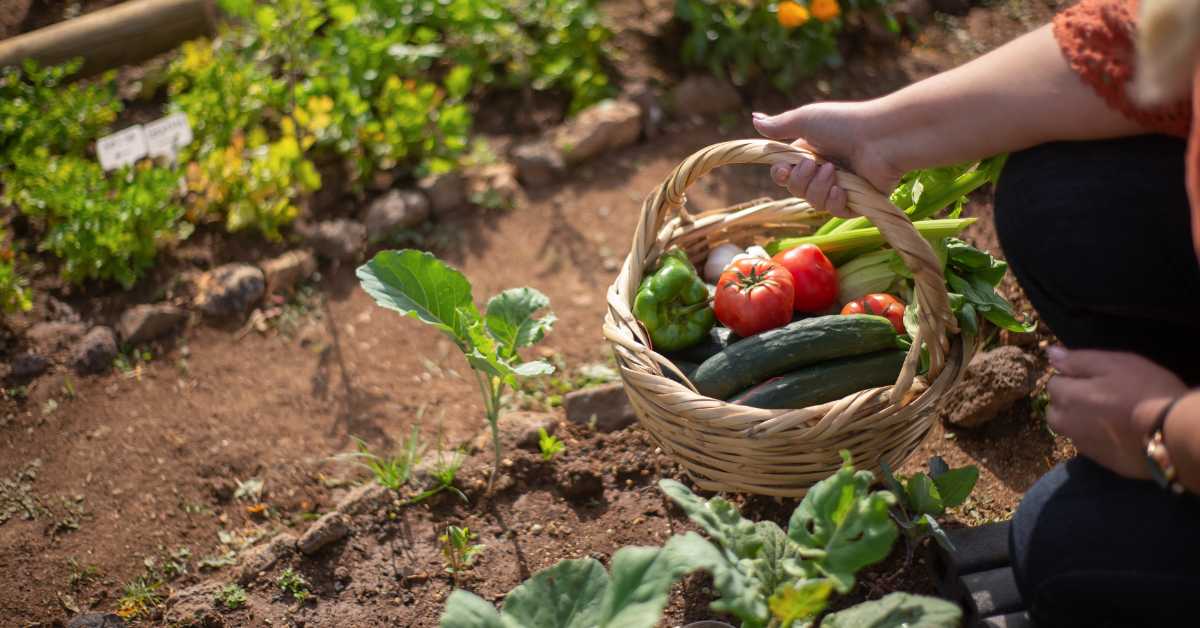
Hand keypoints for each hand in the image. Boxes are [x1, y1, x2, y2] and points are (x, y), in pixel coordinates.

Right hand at [752, 101, 903, 215]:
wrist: (881, 137)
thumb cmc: (844, 123)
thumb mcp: (806, 120)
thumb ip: (779, 125)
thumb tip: (754, 118)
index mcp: (810, 153)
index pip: (784, 173)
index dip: (780, 175)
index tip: (783, 169)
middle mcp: (823, 170)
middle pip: (796, 190)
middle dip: (801, 180)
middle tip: (814, 165)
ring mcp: (841, 186)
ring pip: (813, 202)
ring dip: (818, 188)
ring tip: (834, 172)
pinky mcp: (857, 201)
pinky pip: (835, 211)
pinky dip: (835, 202)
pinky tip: (841, 191)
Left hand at [1047, 346, 1187, 478]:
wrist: (1173, 433)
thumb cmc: (1145, 391)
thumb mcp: (1114, 364)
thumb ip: (1078, 360)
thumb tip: (1050, 352)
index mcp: (1068, 397)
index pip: (1053, 384)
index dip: (1071, 378)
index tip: (1094, 378)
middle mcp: (1068, 424)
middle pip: (1055, 410)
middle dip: (1068, 402)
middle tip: (1099, 396)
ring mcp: (1084, 446)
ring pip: (1070, 430)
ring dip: (1079, 421)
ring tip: (1108, 415)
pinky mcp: (1101, 462)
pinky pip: (1089, 445)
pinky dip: (1096, 437)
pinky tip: (1117, 432)